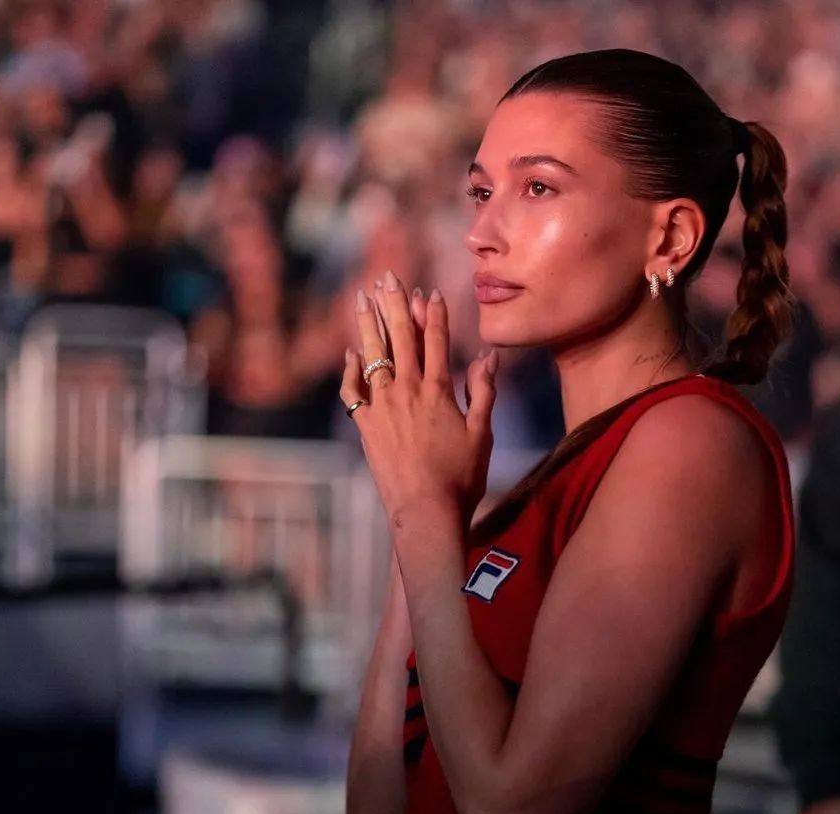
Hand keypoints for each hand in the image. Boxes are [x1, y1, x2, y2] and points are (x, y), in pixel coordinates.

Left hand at [341, 268, 497, 523]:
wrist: (425, 510)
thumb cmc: (460, 478)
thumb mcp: (482, 434)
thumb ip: (483, 391)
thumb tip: (488, 356)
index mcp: (438, 391)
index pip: (436, 340)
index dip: (434, 313)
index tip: (429, 291)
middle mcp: (407, 391)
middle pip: (401, 337)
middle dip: (396, 304)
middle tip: (389, 277)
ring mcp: (382, 407)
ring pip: (373, 355)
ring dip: (368, 324)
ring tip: (362, 297)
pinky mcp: (366, 426)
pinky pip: (352, 391)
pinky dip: (350, 370)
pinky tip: (350, 353)